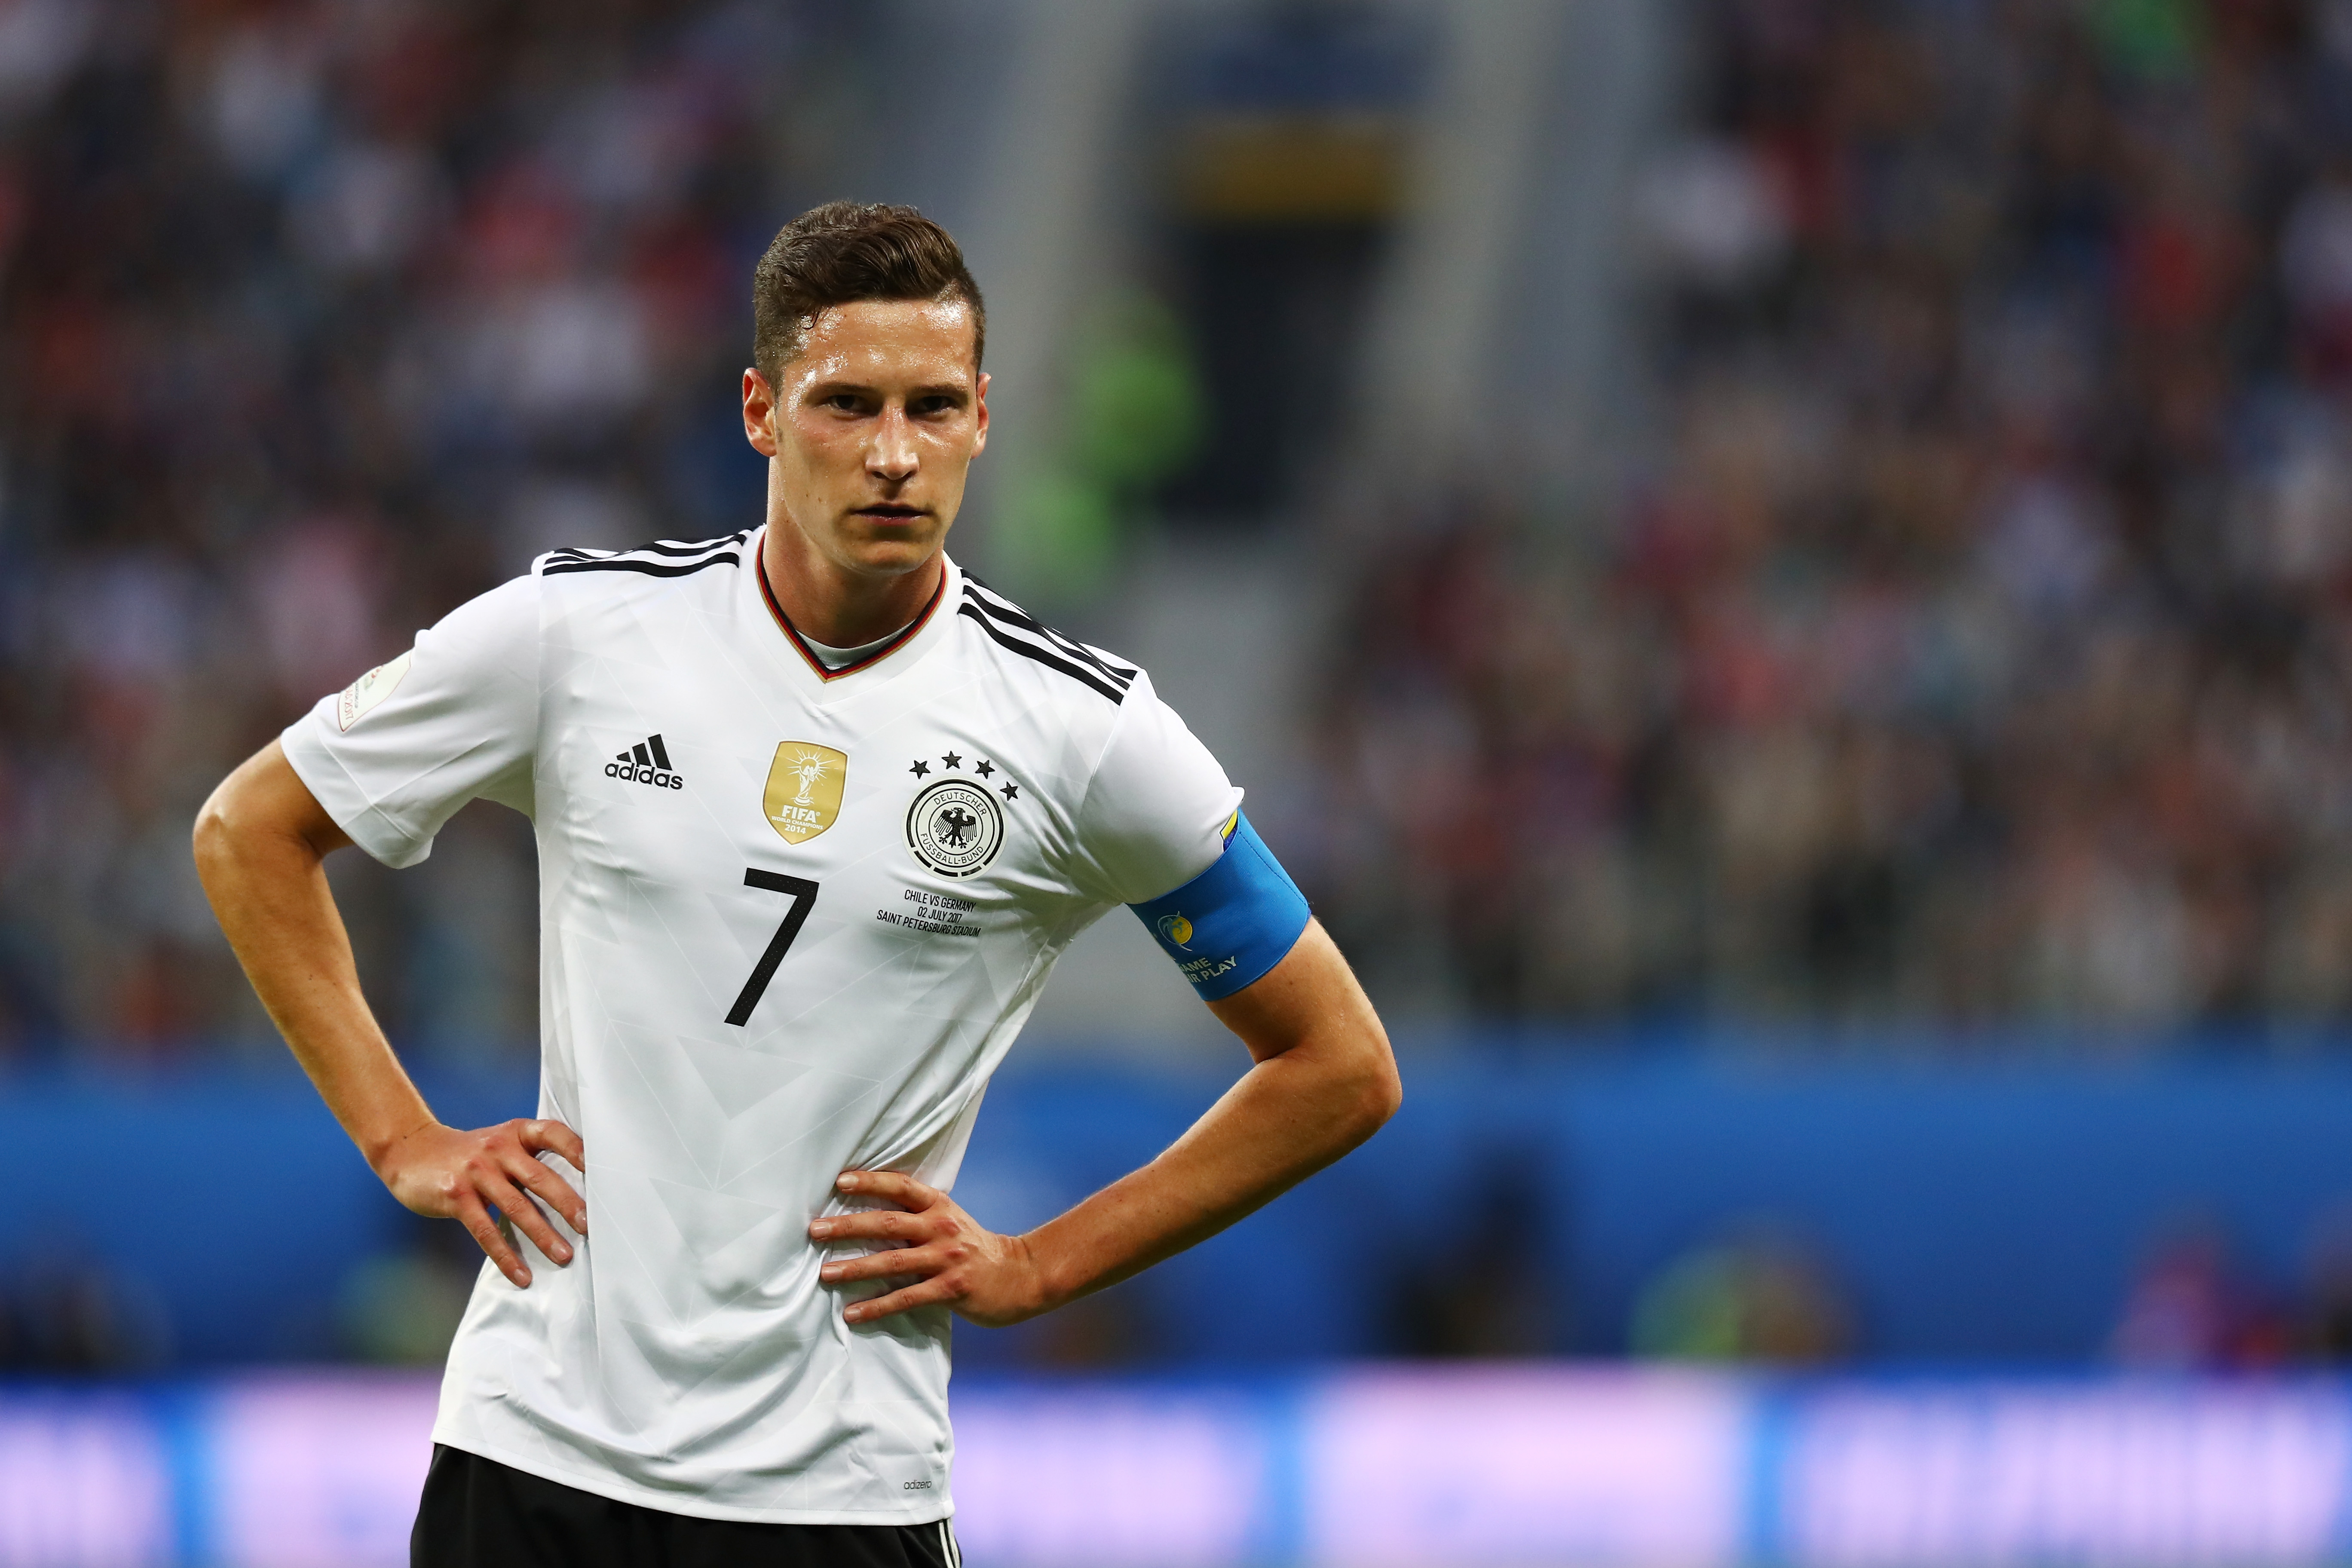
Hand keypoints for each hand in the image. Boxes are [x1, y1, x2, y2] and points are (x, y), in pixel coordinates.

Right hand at [376, 1118, 587, 1288]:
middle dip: (568, 1203)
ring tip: (564, 1256)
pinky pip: (485, 1230)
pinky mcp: (456, 1196)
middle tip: (591, 1227)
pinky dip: (506, 1255)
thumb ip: (531, 1160)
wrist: (411, 1150)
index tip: (602, 1171)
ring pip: (516, 1207)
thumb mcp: (501, 1144)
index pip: (554, 1134)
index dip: (579, 1150)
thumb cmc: (470, 1154)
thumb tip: (577, 1194)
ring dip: (542, 1235)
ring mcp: (476, 1171)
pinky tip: (521, 1275)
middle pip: (540, 1177)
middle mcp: (499, 1148)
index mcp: (516, 1132)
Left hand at [810, 1170, 1044, 1326]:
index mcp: (940, 1206)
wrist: (1019, 1276)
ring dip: (855, 1268)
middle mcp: (941, 1228)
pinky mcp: (950, 1290)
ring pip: (892, 1261)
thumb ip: (918, 1215)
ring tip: (825, 1274)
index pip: (902, 1186)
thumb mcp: (950, 1221)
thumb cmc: (975, 1247)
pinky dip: (877, 1307)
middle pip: (888, 1222)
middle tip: (815, 1230)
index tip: (840, 1181)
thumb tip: (869, 1213)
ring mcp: (946, 1259)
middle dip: (848, 1226)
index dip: (871, 1181)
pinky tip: (853, 1314)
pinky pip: (906, 1298)